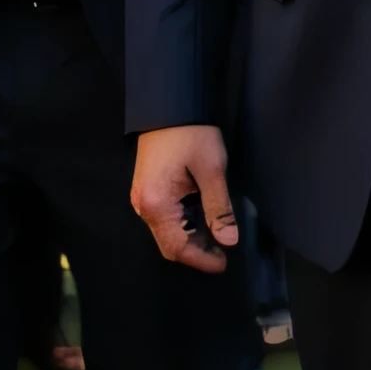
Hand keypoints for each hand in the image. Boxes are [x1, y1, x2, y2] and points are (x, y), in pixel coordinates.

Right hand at [130, 124, 238, 273]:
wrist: (169, 106)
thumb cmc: (192, 135)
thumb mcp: (211, 170)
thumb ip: (219, 208)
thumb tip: (229, 241)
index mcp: (157, 205)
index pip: (177, 247)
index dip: (201, 260)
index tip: (224, 263)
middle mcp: (143, 207)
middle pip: (169, 243)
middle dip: (196, 251)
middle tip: (224, 252)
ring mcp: (142, 198)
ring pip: (166, 232)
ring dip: (191, 237)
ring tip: (218, 235)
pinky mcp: (147, 190)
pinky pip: (164, 217)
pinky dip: (184, 224)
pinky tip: (202, 218)